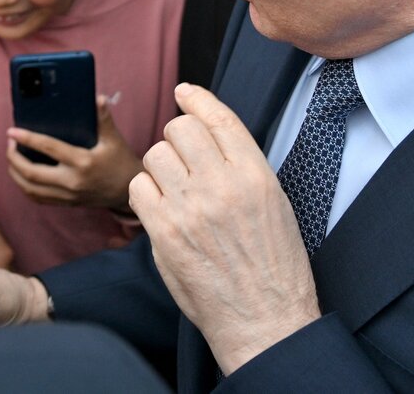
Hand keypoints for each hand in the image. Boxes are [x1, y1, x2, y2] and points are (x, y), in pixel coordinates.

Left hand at [6, 95, 141, 208]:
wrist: (128, 191)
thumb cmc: (121, 161)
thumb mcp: (114, 139)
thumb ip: (104, 119)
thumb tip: (99, 98)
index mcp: (83, 163)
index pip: (49, 149)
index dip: (28, 139)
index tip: (12, 131)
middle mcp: (72, 182)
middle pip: (32, 174)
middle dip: (14, 159)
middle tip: (9, 143)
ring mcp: (68, 195)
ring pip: (31, 189)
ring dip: (15, 174)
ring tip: (11, 157)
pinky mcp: (66, 202)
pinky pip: (38, 198)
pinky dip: (24, 186)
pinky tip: (20, 174)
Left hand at [130, 83, 321, 375]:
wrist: (265, 321)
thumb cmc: (274, 267)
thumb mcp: (275, 204)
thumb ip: (242, 168)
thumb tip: (209, 138)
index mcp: (256, 175)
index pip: (219, 118)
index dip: (198, 98)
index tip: (185, 92)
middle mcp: (222, 185)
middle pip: (180, 129)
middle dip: (178, 138)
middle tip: (183, 160)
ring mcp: (191, 208)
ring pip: (155, 154)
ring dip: (160, 167)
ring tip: (175, 190)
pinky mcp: (165, 233)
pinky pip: (139, 188)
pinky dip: (146, 193)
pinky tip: (161, 209)